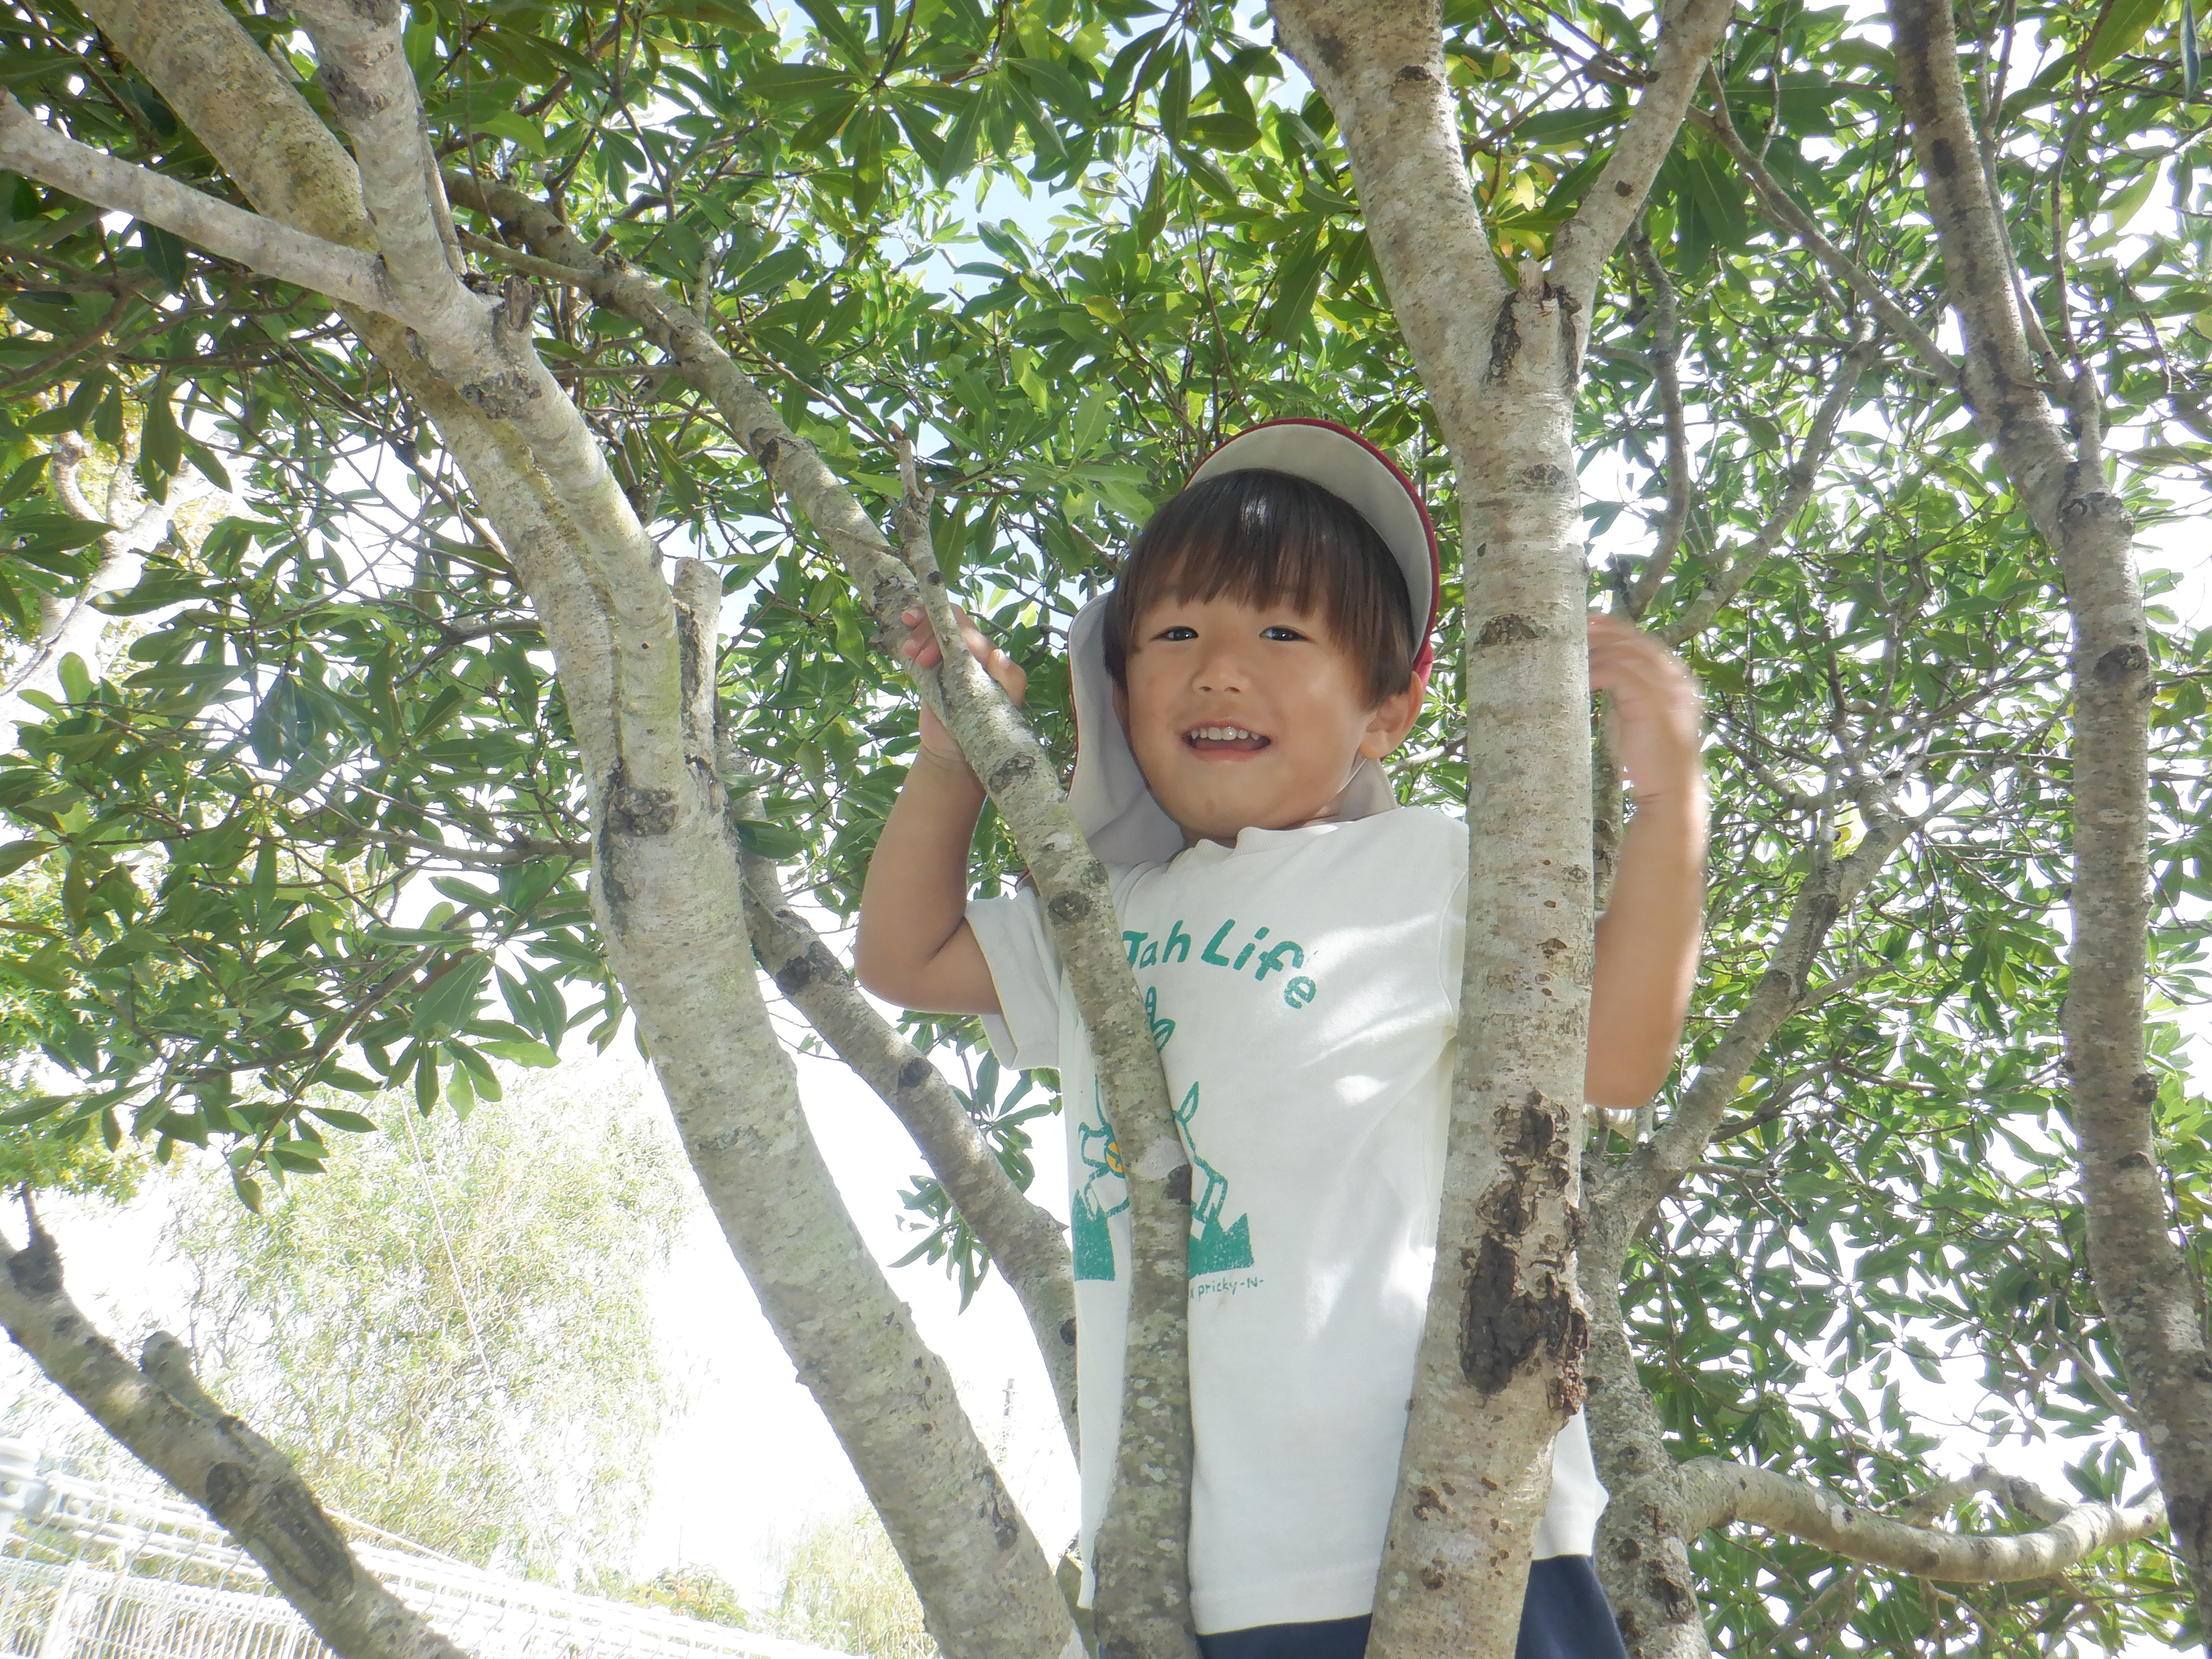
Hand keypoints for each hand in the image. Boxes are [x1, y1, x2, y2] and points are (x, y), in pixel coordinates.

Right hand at [900, 605, 1026, 768]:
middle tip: (913, 653)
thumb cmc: (985, 730)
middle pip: (948, 623)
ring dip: (918, 632)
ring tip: (908, 651)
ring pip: (935, 628)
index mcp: (987, 657)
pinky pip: (925, 643)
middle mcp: (970, 652)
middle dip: (927, 630)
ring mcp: (949, 658)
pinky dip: (914, 634)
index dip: (944, 630)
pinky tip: (904, 632)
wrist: (955, 753)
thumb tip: (998, 653)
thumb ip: (1011, 681)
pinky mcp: (933, 667)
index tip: (926, 652)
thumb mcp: (1004, 707)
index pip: (967, 629)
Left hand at [1588, 613, 1703, 804]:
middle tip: (1574, 630)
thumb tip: (1595, 670)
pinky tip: (1580, 679)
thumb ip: (1623, 691)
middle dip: (1605, 632)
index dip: (1616, 629)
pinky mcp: (1653, 706)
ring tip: (1571, 654)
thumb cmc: (1648, 757)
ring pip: (1628, 654)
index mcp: (1676, 679)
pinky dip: (1598, 672)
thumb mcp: (1634, 715)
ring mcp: (1668, 692)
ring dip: (1597, 651)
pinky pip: (1621, 675)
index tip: (1589, 622)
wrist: (1669, 792)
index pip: (1644, 642)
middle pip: (1637, 642)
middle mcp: (1678, 680)